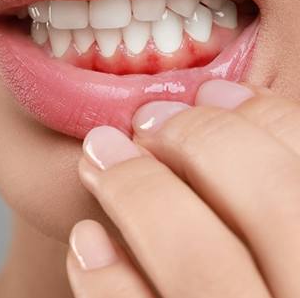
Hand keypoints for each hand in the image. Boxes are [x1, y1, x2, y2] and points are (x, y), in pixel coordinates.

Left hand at [66, 79, 299, 297]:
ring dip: (138, 193)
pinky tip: (88, 239)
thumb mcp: (281, 234)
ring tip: (98, 157)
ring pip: (200, 267)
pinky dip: (109, 281)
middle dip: (202, 141)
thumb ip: (268, 187)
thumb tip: (219, 93)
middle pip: (271, 207)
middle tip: (150, 118)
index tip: (212, 90)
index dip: (263, 116)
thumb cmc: (257, 272)